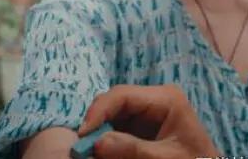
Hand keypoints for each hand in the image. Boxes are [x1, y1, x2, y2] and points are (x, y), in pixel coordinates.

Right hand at [78, 84, 220, 158]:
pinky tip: (102, 154)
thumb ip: (133, 150)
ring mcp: (148, 112)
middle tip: (81, 149)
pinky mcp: (143, 127)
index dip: (98, 112)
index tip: (82, 136)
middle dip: (96, 124)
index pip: (122, 95)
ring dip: (99, 134)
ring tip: (89, 153)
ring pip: (112, 116)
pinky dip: (108, 141)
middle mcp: (155, 99)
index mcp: (165, 99)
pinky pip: (117, 129)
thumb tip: (97, 143)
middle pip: (114, 103)